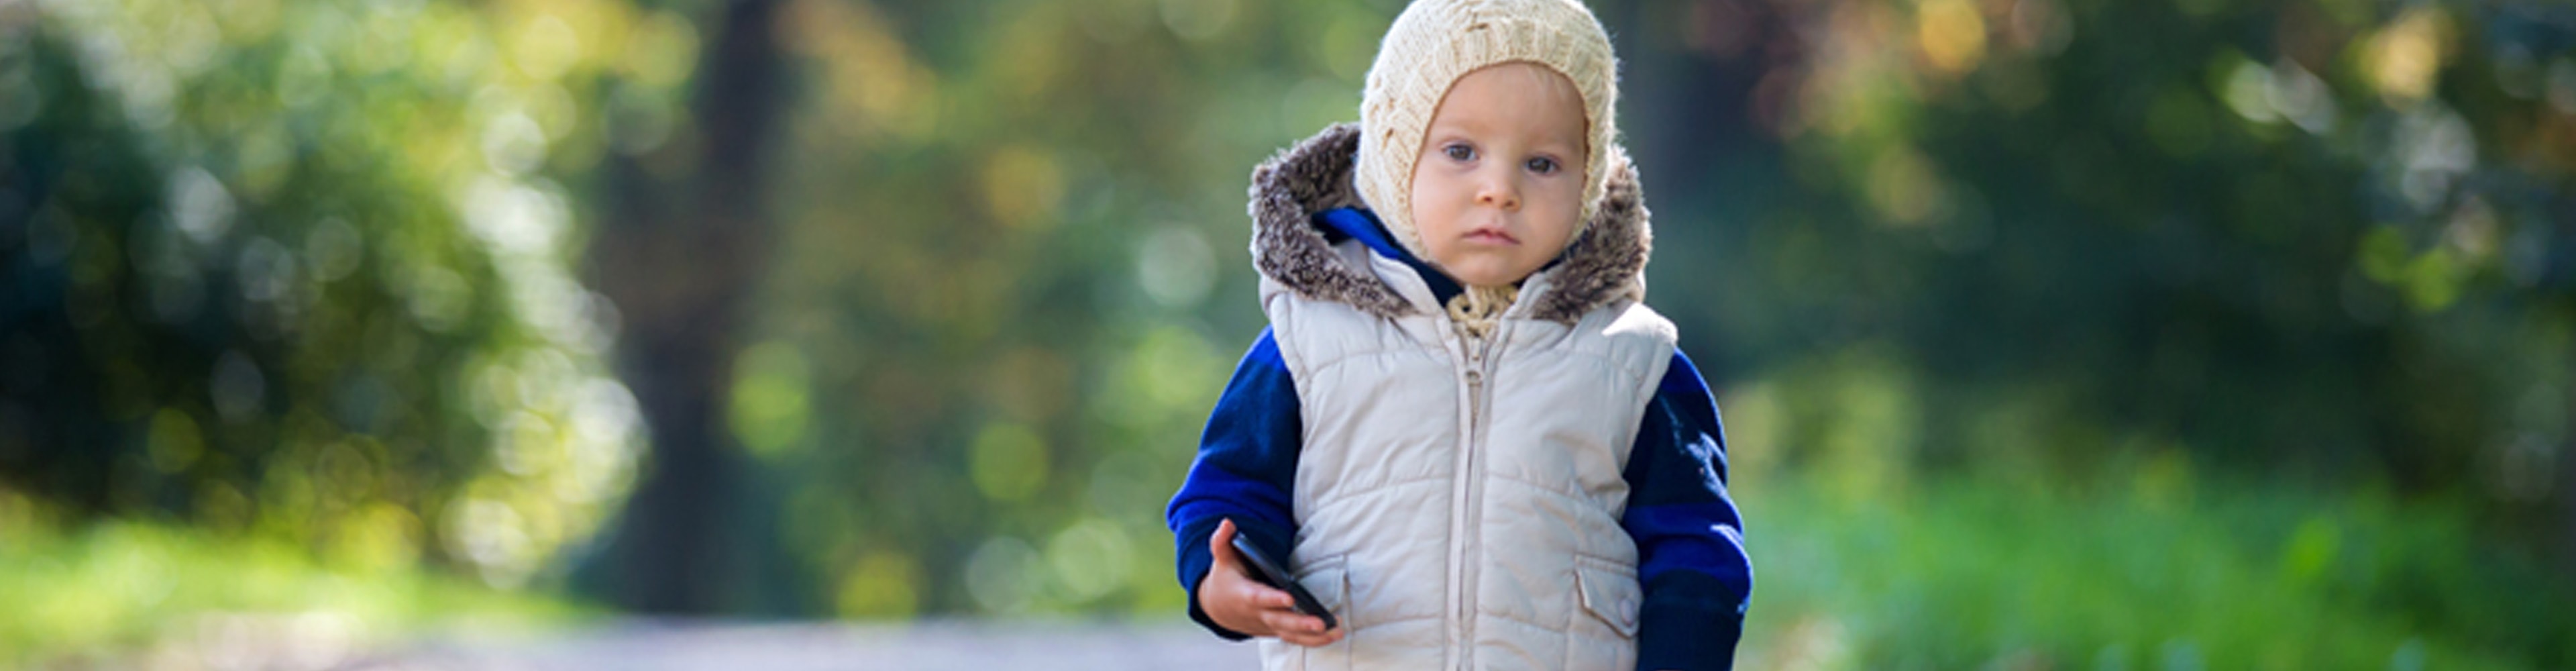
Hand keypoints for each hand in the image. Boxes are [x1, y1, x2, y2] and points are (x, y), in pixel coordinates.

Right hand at [1198, 518, 1342, 646]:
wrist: (1219, 607)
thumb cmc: (1226, 578)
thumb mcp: (1222, 558)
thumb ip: (1223, 541)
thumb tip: (1227, 523)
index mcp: (1244, 595)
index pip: (1259, 597)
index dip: (1273, 598)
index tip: (1290, 597)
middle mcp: (1258, 613)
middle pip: (1280, 620)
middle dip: (1300, 623)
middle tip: (1320, 623)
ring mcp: (1268, 624)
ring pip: (1290, 633)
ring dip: (1313, 636)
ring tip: (1336, 631)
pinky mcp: (1277, 630)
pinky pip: (1295, 638)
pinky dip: (1313, 640)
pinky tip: (1333, 635)